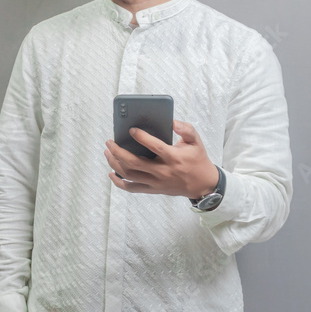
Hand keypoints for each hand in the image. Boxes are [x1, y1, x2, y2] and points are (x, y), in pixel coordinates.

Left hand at [104, 119, 218, 198]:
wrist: (202, 184)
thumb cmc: (197, 159)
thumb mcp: (196, 141)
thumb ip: (186, 129)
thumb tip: (172, 122)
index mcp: (174, 157)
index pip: (155, 147)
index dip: (142, 138)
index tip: (131, 130)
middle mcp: (163, 171)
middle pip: (135, 163)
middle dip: (118, 151)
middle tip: (110, 141)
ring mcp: (157, 182)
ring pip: (130, 175)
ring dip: (115, 164)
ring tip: (108, 152)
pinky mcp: (153, 190)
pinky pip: (132, 188)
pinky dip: (119, 182)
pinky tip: (111, 173)